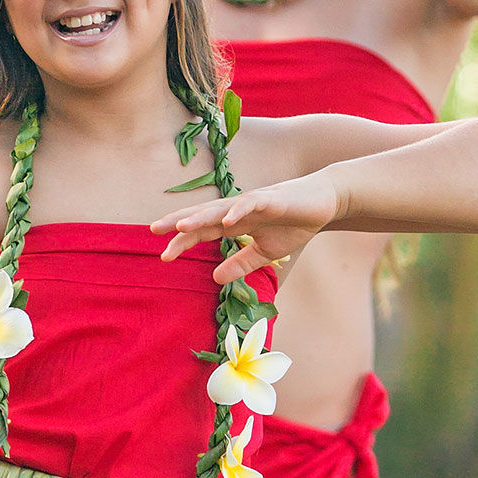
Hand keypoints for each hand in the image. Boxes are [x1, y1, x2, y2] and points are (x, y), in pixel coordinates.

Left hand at [151, 173, 342, 282]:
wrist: (324, 203)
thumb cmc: (292, 224)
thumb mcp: (264, 252)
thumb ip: (240, 263)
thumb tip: (214, 278)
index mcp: (232, 222)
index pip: (201, 231)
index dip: (182, 242)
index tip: (164, 256)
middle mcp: (235, 210)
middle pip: (201, 215)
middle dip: (177, 222)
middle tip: (153, 231)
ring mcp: (251, 203)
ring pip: (219, 208)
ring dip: (200, 217)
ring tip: (180, 226)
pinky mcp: (270, 199)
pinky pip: (250, 205)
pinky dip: (237, 211)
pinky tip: (225, 221)